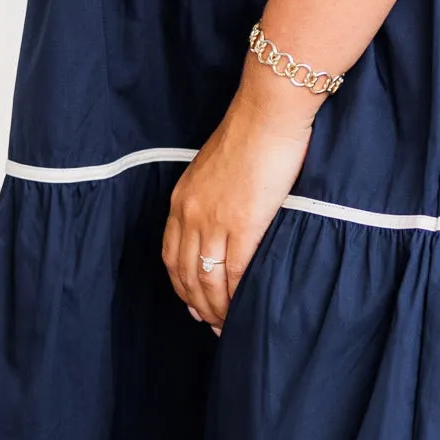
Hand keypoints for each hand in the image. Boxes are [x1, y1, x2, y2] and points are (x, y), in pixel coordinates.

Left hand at [164, 65, 317, 330]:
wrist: (268, 114)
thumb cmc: (251, 134)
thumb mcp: (216, 168)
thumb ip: (213, 196)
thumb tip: (226, 218)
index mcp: (182, 200)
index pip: (172, 255)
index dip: (181, 285)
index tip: (193, 303)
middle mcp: (191, 214)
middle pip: (186, 274)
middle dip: (198, 305)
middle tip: (212, 325)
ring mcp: (215, 222)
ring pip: (208, 280)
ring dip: (216, 309)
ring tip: (228, 326)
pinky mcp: (243, 225)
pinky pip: (233, 273)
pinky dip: (236, 297)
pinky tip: (243, 310)